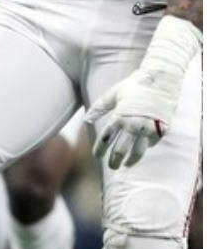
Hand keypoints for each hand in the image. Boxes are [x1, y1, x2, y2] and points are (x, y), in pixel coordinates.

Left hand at [86, 14, 201, 168]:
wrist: (160, 82)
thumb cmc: (133, 87)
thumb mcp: (113, 94)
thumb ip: (99, 108)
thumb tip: (86, 120)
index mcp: (119, 116)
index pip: (105, 139)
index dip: (100, 150)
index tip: (97, 156)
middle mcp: (133, 125)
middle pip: (120, 150)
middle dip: (114, 161)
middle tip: (111, 166)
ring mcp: (148, 129)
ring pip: (138, 152)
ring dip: (131, 161)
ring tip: (125, 165)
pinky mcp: (161, 130)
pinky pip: (151, 144)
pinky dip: (145, 147)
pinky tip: (140, 148)